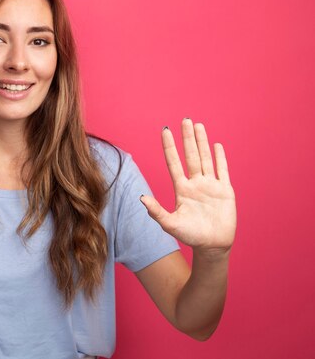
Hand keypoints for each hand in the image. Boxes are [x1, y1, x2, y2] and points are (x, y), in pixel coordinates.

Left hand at [141, 118, 235, 254]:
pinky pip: (222, 170)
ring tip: (198, 125)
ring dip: (202, 142)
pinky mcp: (225, 191)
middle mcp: (195, 184)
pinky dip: (220, 158)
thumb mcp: (170, 224)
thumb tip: (141, 197)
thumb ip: (156, 211)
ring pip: (205, 158)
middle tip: (184, 119)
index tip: (164, 131)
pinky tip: (216, 145)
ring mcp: (210, 186)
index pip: (174, 162)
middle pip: (190, 155)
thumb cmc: (190, 236)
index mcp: (182, 189)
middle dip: (187, 138)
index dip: (169, 147)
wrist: (212, 246)